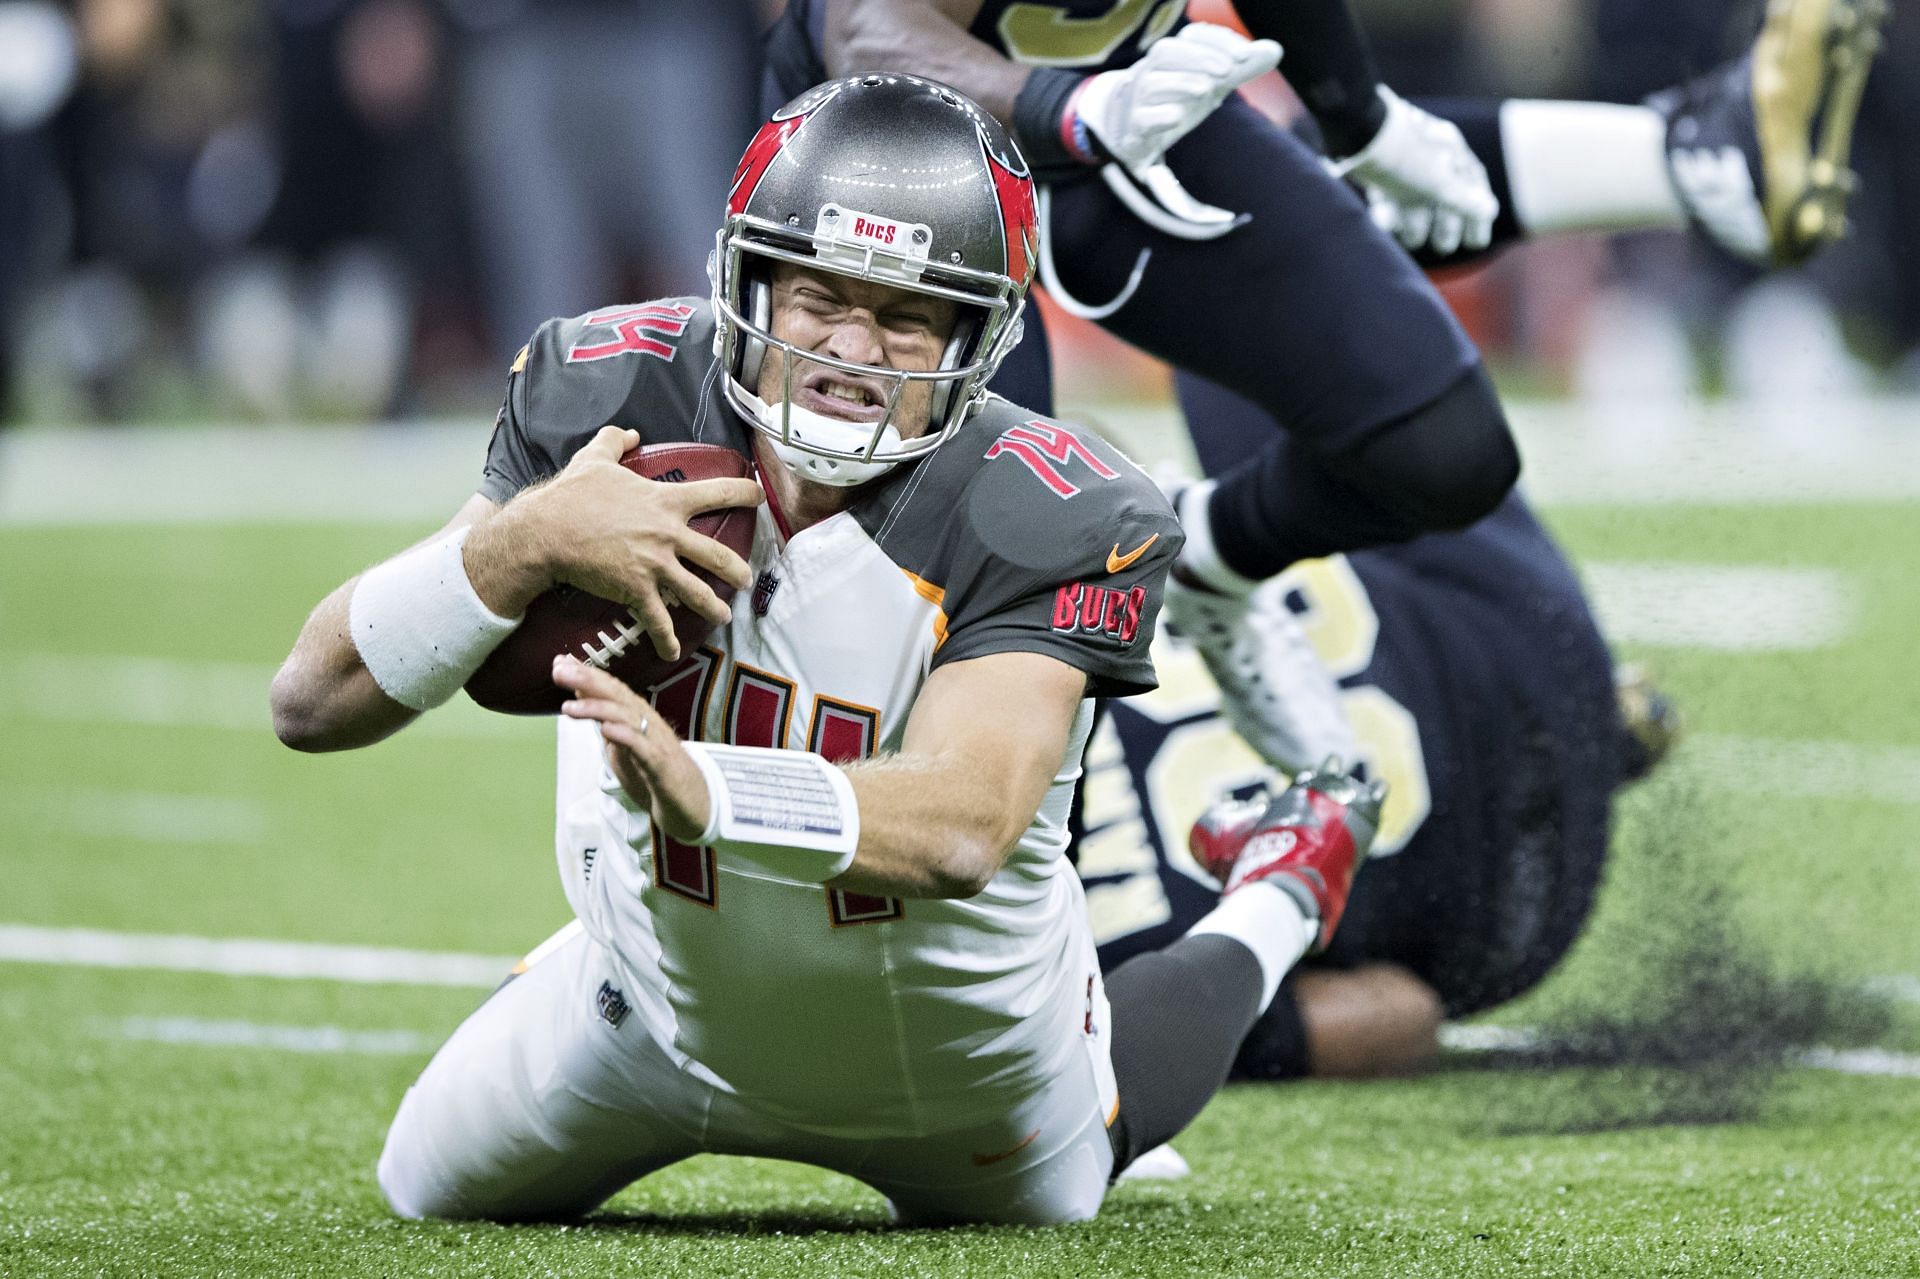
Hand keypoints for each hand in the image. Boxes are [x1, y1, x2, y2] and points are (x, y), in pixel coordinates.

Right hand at [508, 426, 762, 661]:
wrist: (547, 531)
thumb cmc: (571, 494)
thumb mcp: (595, 458)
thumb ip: (615, 441)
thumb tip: (629, 433)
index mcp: (666, 501)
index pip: (719, 492)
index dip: (745, 494)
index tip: (760, 497)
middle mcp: (669, 534)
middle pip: (719, 556)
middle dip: (738, 570)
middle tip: (745, 578)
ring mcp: (656, 565)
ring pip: (698, 593)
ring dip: (714, 607)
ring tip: (723, 615)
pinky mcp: (637, 590)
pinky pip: (659, 620)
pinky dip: (668, 639)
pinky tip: (673, 651)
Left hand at [554, 656, 711, 842]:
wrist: (689, 802)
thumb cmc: (653, 770)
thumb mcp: (621, 742)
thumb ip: (603, 719)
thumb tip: (579, 694)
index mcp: (636, 715)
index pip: (610, 688)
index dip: (585, 674)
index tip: (559, 663)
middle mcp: (646, 721)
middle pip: (616, 695)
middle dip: (588, 681)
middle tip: (560, 671)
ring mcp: (654, 741)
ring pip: (625, 717)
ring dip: (597, 708)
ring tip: (569, 707)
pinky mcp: (661, 764)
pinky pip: (642, 747)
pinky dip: (624, 735)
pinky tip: (606, 729)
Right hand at [1075, 24, 1280, 171]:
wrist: (1132, 131)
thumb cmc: (1176, 98)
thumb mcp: (1211, 80)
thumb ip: (1241, 67)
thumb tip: (1275, 50)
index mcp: (1174, 56)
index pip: (1192, 37)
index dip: (1218, 41)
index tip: (1245, 55)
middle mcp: (1152, 71)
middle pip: (1166, 51)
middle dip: (1198, 57)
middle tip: (1228, 71)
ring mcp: (1139, 100)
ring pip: (1151, 83)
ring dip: (1180, 83)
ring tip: (1207, 90)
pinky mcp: (1134, 129)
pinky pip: (1141, 119)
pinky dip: (1159, 116)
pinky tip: (1178, 117)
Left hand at [1331, 87, 1497, 256]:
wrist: (1358, 131)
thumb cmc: (1406, 158)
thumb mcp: (1439, 183)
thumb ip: (1463, 200)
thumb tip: (1489, 210)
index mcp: (1452, 151)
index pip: (1473, 185)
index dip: (1476, 216)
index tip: (1476, 243)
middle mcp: (1430, 153)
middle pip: (1443, 194)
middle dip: (1445, 224)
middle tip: (1443, 248)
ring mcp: (1402, 161)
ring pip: (1414, 197)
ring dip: (1414, 222)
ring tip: (1412, 242)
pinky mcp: (1377, 168)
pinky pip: (1388, 194)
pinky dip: (1388, 213)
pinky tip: (1384, 228)